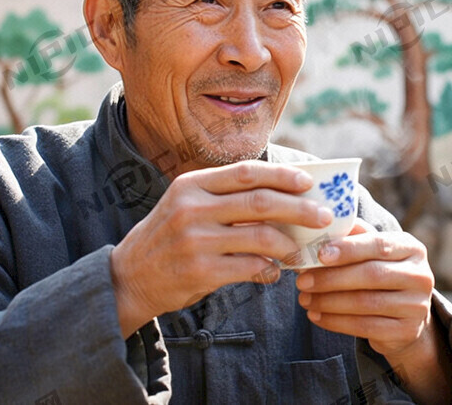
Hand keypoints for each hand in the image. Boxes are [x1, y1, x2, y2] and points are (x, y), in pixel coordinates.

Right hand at [109, 161, 332, 336]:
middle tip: (324, 216)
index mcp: (192, 185)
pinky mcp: (200, 270)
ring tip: (301, 251)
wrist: (127, 278)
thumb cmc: (168, 239)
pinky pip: (249, 268)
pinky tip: (275, 272)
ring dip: (289, 244)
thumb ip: (225, 199)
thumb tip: (282, 196)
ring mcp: (195, 240)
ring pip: (260, 236)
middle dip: (299, 208)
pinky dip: (269, 270)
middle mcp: (192, 207)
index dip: (282, 175)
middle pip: (260, 202)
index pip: (246, 172)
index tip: (309, 181)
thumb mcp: (186, 206)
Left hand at [294, 219, 435, 357]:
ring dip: (329, 302)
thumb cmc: (382, 275)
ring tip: (304, 299)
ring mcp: (417, 305)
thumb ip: (355, 236)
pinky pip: (365, 327)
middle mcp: (420, 275)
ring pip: (366, 303)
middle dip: (332, 278)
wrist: (406, 317)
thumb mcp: (374, 252)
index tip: (319, 254)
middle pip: (372, 275)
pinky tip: (316, 316)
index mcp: (412, 248)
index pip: (379, 244)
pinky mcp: (407, 331)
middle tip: (302, 281)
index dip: (348, 249)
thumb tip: (324, 224)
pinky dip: (336, 322)